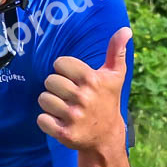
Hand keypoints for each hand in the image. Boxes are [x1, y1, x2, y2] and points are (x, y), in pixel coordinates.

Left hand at [37, 28, 129, 153]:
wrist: (106, 137)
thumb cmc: (107, 100)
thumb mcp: (115, 76)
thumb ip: (116, 51)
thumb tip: (125, 29)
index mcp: (92, 80)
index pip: (60, 63)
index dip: (64, 70)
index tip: (74, 79)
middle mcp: (83, 97)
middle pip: (49, 81)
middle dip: (57, 87)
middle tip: (69, 96)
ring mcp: (73, 116)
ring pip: (43, 99)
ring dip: (51, 104)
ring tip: (64, 108)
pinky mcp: (64, 133)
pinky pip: (41, 119)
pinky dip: (46, 121)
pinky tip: (59, 121)